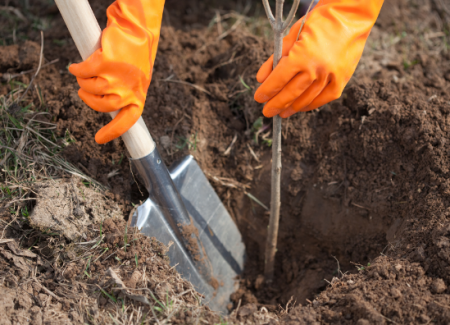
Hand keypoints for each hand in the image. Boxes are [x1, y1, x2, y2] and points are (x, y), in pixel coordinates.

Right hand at [69, 0, 164, 143]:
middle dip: (88, 98)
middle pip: (100, 106)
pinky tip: (77, 66)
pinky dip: (77, 69)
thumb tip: (108, 107)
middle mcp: (128, 92)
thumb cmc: (135, 57)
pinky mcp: (105, 63)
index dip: (112, 133)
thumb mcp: (136, 80)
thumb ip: (124, 94)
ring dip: (83, 80)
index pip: (126, 123)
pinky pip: (83, 72)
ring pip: (90, 88)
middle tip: (85, 89)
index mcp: (138, 98)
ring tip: (87, 71)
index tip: (99, 140)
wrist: (137, 31)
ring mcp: (117, 79)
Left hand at [254, 0, 383, 117]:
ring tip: (282, 112)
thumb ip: (275, 58)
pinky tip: (301, 107)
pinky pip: (324, 98)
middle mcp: (316, 69)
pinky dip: (311, 104)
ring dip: (292, 108)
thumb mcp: (292, 35)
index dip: (267, 91)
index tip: (259, 98)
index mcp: (301, 56)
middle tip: (267, 111)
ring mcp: (331, 76)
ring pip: (307, 99)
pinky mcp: (342, 80)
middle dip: (276, 104)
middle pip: (291, 93)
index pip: (278, 80)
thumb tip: (261, 78)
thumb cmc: (318, 22)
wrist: (351, 16)